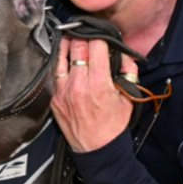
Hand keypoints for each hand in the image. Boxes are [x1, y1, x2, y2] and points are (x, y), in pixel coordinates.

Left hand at [51, 36, 137, 152]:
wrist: (97, 150)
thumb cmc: (113, 125)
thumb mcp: (128, 97)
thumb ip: (128, 71)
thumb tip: (122, 53)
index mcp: (99, 83)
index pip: (96, 46)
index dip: (99, 37)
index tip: (101, 36)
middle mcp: (78, 85)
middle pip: (77, 47)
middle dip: (83, 37)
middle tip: (85, 34)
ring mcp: (63, 91)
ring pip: (61, 57)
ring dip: (68, 46)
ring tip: (71, 39)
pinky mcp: (55, 99)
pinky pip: (56, 74)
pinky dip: (61, 64)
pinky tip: (65, 60)